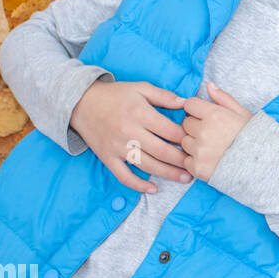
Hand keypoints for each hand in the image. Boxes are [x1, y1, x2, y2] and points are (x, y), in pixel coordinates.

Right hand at [70, 80, 191, 192]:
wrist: (80, 103)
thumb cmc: (115, 95)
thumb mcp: (140, 88)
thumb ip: (164, 96)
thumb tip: (186, 103)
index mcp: (140, 114)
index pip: (169, 131)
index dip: (186, 138)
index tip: (198, 142)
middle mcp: (129, 132)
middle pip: (161, 151)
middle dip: (182, 160)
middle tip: (197, 165)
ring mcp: (117, 147)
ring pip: (147, 166)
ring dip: (168, 174)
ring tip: (185, 178)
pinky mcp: (107, 158)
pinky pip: (124, 176)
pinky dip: (138, 185)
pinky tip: (153, 189)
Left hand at [181, 81, 252, 182]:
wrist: (263, 166)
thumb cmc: (255, 138)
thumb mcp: (243, 114)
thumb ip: (224, 99)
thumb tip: (209, 85)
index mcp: (215, 115)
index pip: (190, 105)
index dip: (197, 109)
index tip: (205, 116)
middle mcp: (204, 132)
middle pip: (186, 123)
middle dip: (196, 126)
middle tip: (212, 134)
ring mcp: (199, 151)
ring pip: (185, 142)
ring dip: (194, 144)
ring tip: (212, 148)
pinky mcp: (197, 168)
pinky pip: (187, 160)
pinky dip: (195, 161)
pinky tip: (210, 160)